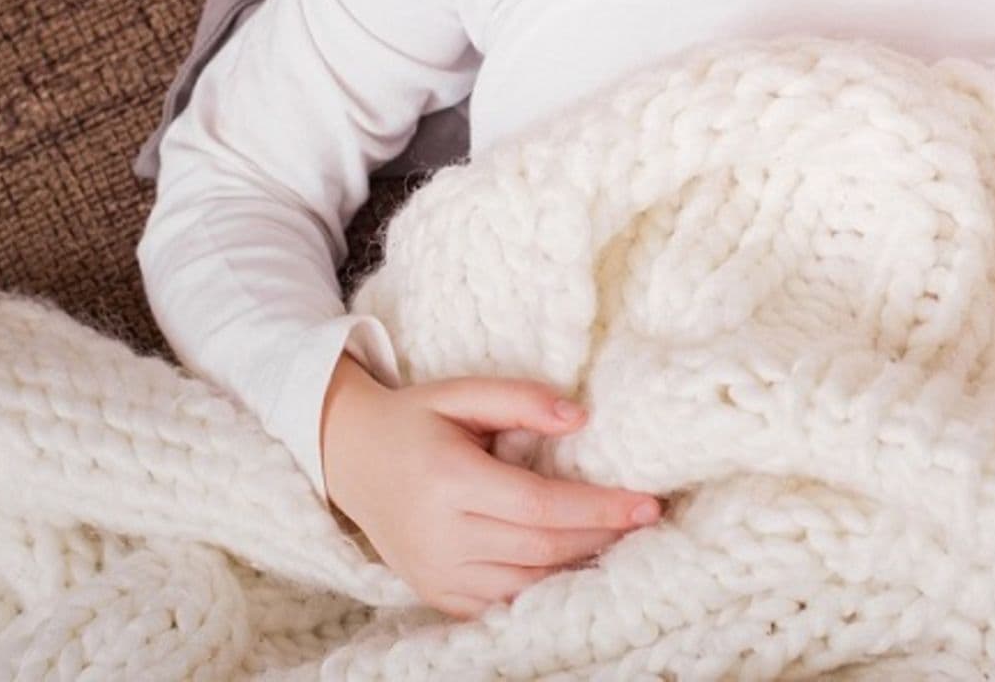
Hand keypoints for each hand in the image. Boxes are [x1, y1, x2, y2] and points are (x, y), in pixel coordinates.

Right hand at [320, 354, 664, 620]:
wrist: (348, 458)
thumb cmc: (414, 420)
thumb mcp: (461, 392)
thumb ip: (521, 400)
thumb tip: (581, 418)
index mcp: (449, 480)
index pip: (540, 506)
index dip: (599, 508)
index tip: (647, 504)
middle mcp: (441, 535)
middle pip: (541, 548)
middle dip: (601, 537)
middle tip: (647, 521)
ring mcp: (436, 573)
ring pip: (527, 583)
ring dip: (580, 566)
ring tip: (621, 542)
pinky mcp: (435, 594)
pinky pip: (501, 602)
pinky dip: (544, 589)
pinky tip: (576, 566)